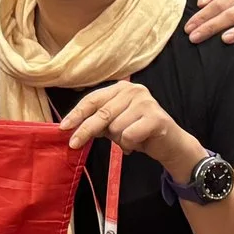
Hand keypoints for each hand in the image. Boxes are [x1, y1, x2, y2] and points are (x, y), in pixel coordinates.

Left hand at [57, 80, 202, 177]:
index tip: (63, 127)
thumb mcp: (114, 123)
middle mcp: (134, 90)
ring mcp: (146, 102)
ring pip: (115, 128)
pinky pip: (129, 135)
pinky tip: (138, 143)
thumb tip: (70, 127)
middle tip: (73, 144)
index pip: (93, 100)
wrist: (170, 143)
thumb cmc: (139, 131)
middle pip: (101, 114)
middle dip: (85, 131)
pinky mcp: (156, 117)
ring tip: (129, 139)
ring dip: (118, 140)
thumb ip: (97, 121)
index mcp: (121, 88)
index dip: (76, 114)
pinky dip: (130, 144)